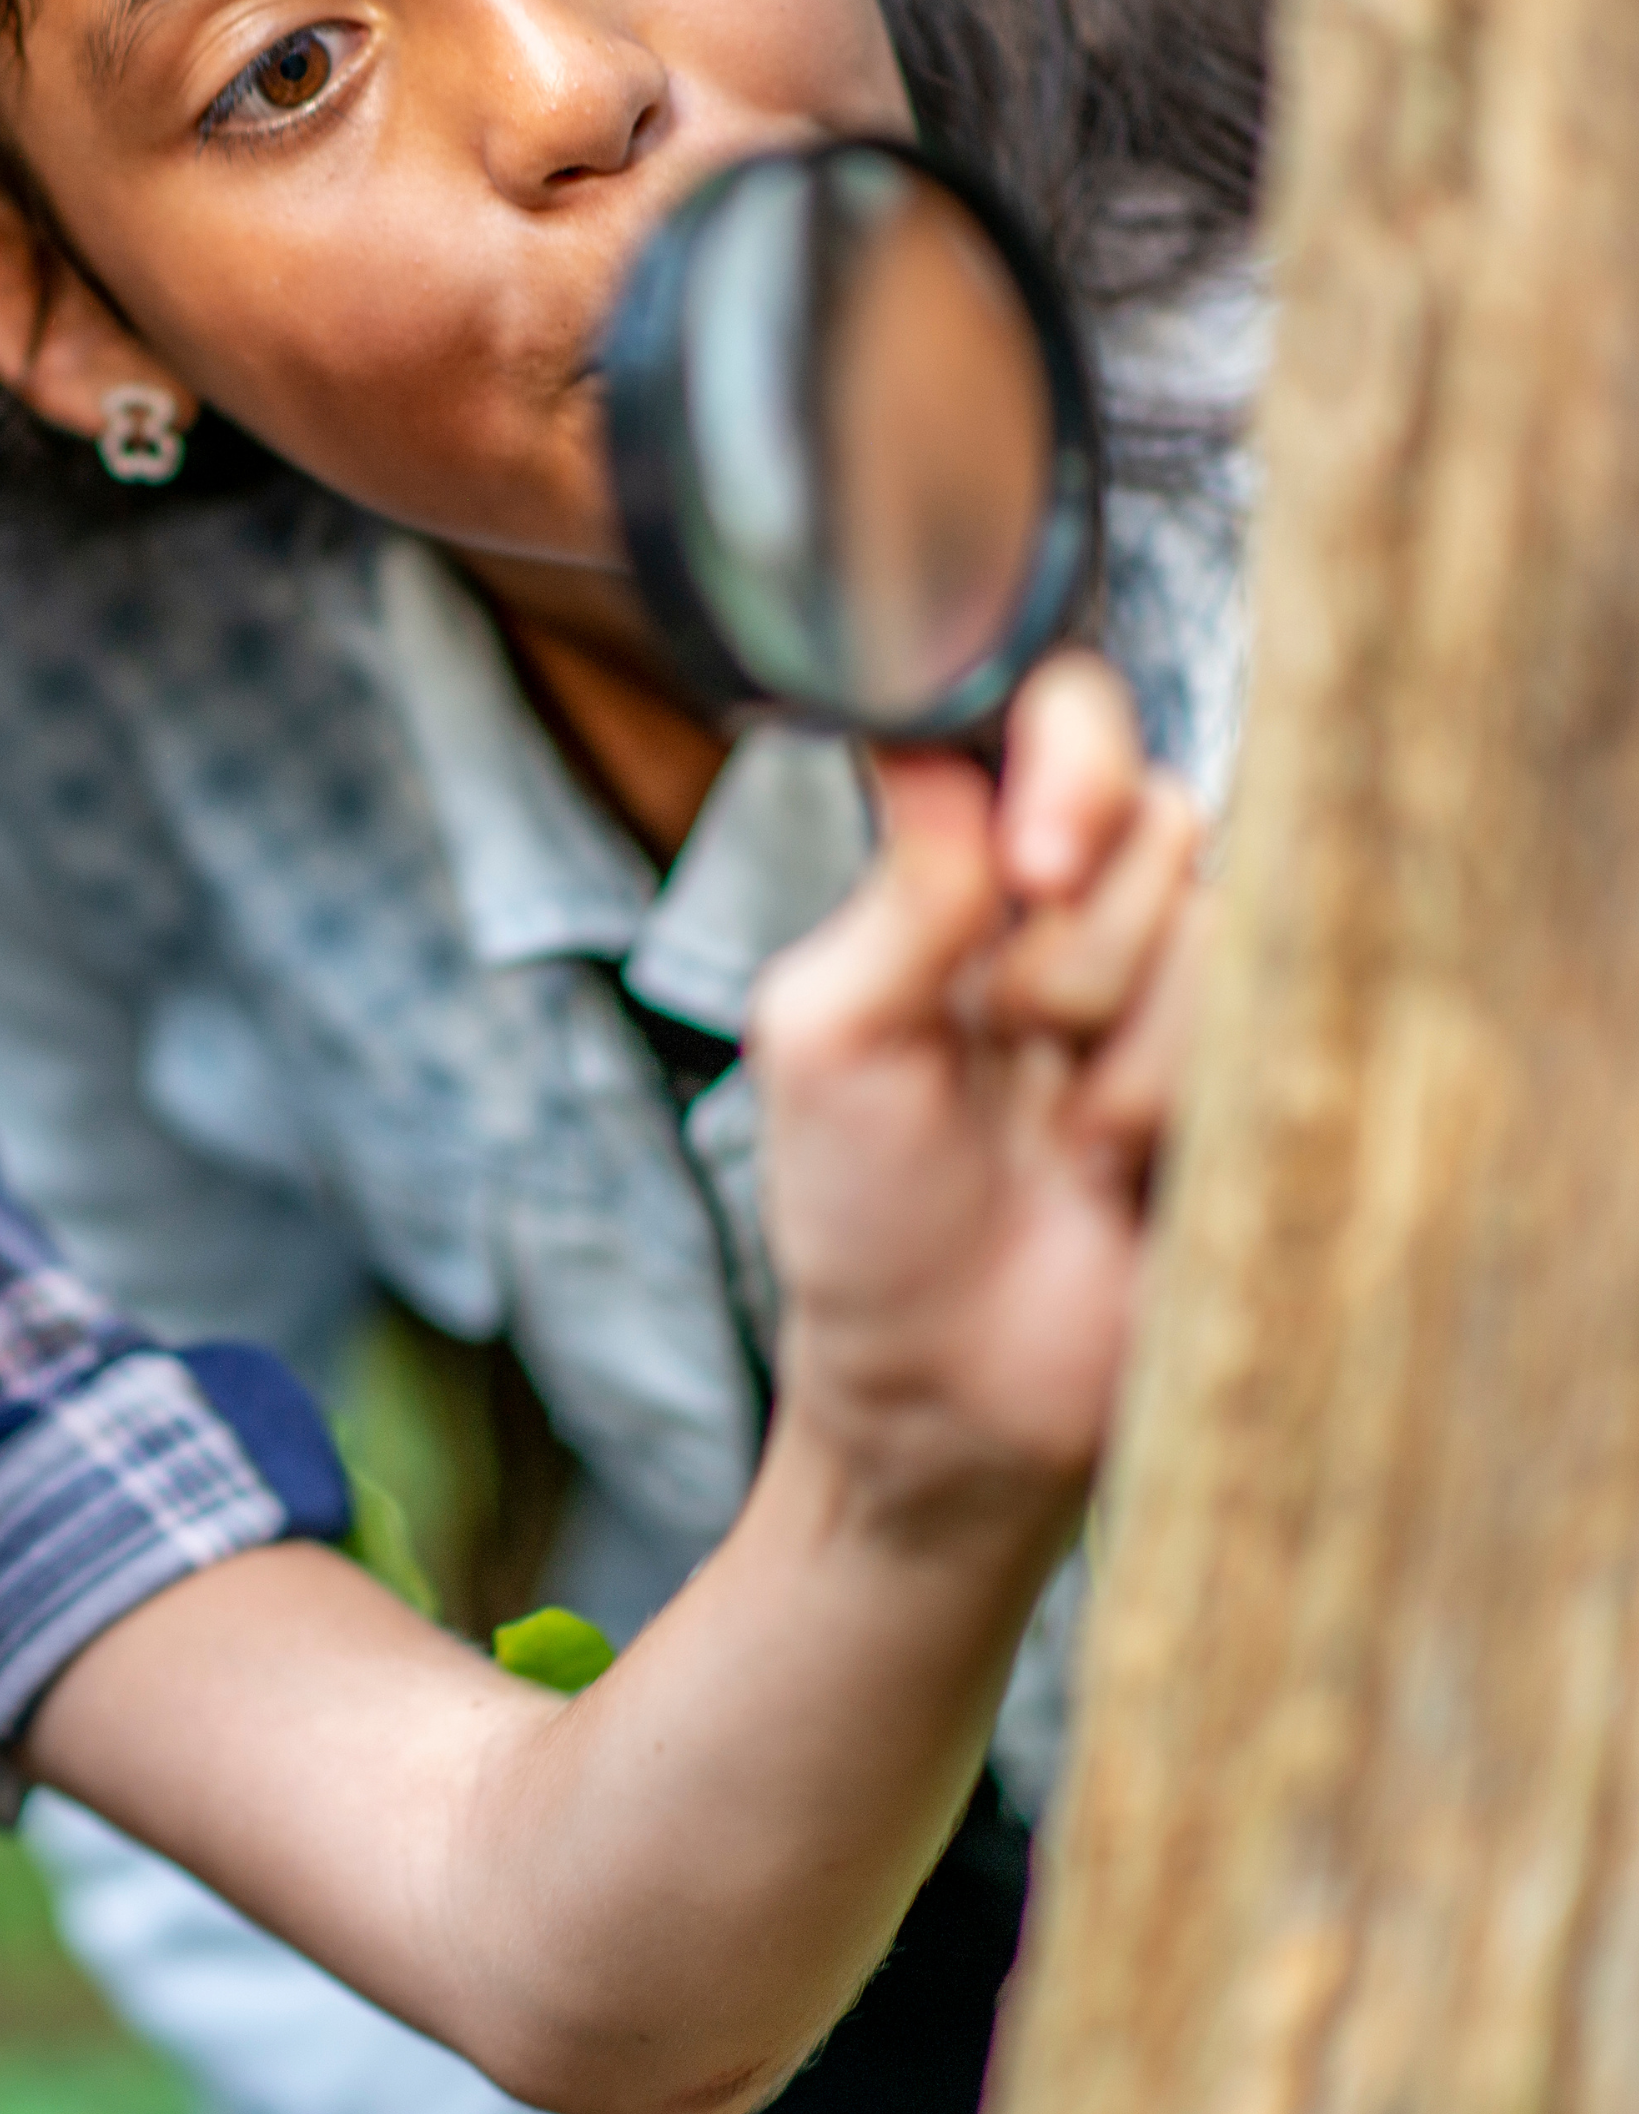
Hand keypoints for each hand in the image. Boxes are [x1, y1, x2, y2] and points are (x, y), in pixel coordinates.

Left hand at [750, 652, 1204, 1544]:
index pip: (1067, 718)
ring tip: (1066, 1149)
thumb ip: (902, 886)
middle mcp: (1104, 914)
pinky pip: (1284, 1030)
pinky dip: (1188, 1117)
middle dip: (1072, 960)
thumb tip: (928, 735)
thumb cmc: (864, 1217)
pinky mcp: (1270, 1085)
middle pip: (1166, 821)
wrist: (948, 1395)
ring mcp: (1195, 1001)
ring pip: (1226, 933)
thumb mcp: (828, 1035)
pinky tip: (1131, 1184)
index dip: (1073, 761)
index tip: (1035, 862)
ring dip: (1126, 1062)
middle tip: (1009, 1060)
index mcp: (984, 873)